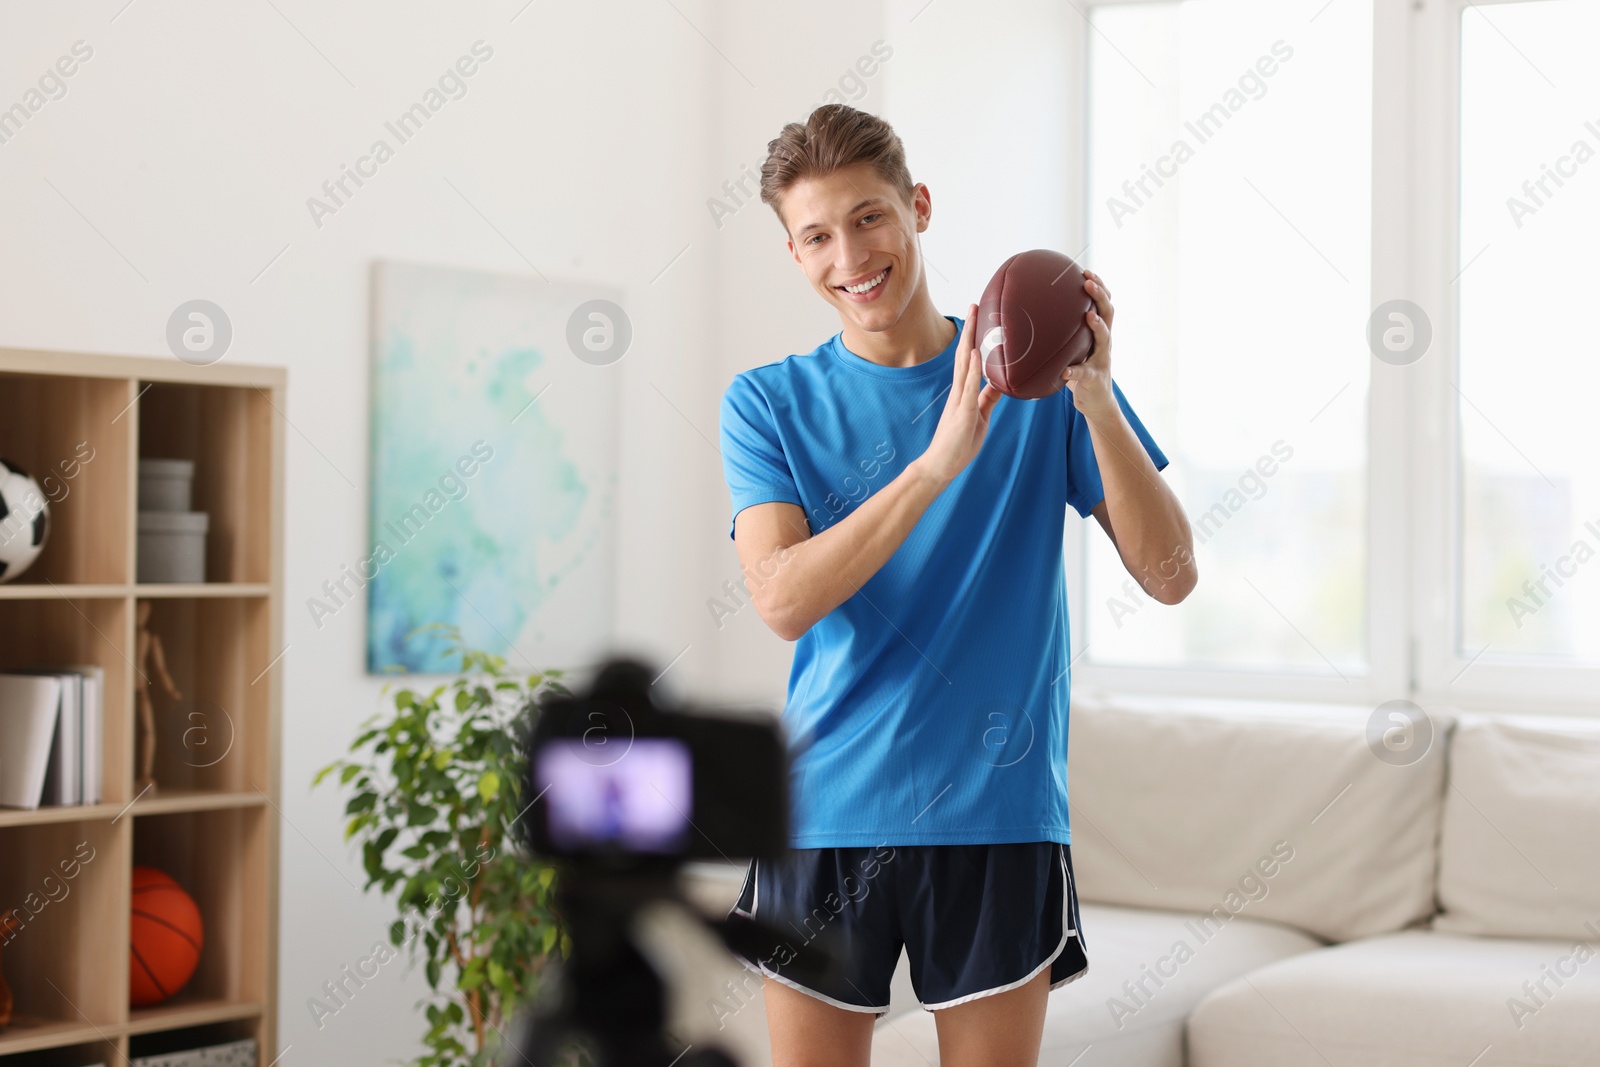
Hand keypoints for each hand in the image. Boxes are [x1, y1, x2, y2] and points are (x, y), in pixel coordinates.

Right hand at [914, 304, 1002, 485]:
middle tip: (974, 305)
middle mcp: (959, 391)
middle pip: (965, 354)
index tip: (978, 317)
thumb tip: (1000, 383)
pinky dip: (973, 369)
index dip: (974, 338)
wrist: (940, 465)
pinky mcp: (962, 413)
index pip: (969, 359)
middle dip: (970, 330)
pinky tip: (976, 354)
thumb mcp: (979, 417)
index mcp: (963, 392)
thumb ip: (987, 399)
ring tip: (974, 318)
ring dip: (970, 341)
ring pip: (965, 364)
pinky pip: (969, 388)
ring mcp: (960, 400)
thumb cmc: (959, 444)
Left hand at [1063, 270, 1117, 419]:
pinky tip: (1063, 371)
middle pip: (1108, 313)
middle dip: (1101, 295)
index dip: (1098, 286)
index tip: (1086, 271)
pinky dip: (1074, 372)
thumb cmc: (1079, 372)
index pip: (1103, 304)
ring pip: (1104, 339)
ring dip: (1098, 326)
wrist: (1096, 403)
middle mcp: (1104, 343)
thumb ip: (1061, 335)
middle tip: (1088, 282)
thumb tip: (1030, 318)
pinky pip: (1084, 374)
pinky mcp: (1094, 380)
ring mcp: (1101, 360)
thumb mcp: (1073, 350)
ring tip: (1089, 315)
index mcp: (1098, 334)